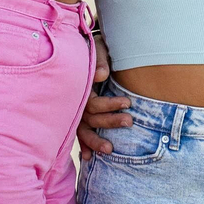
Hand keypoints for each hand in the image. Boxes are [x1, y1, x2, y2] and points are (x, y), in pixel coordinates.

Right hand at [77, 33, 130, 159]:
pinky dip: (82, 144)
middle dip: (109, 122)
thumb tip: (101, 75)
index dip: (110, 105)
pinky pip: (77, 132)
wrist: (83, 46)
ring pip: (82, 129)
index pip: (92, 104)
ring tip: (110, 150)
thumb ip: (99, 60)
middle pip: (89, 118)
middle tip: (129, 121)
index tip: (128, 103)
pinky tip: (87, 158)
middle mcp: (74, 100)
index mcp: (80, 86)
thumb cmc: (94, 47)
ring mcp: (74, 109)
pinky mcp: (77, 114)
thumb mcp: (97, 49)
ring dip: (95, 141)